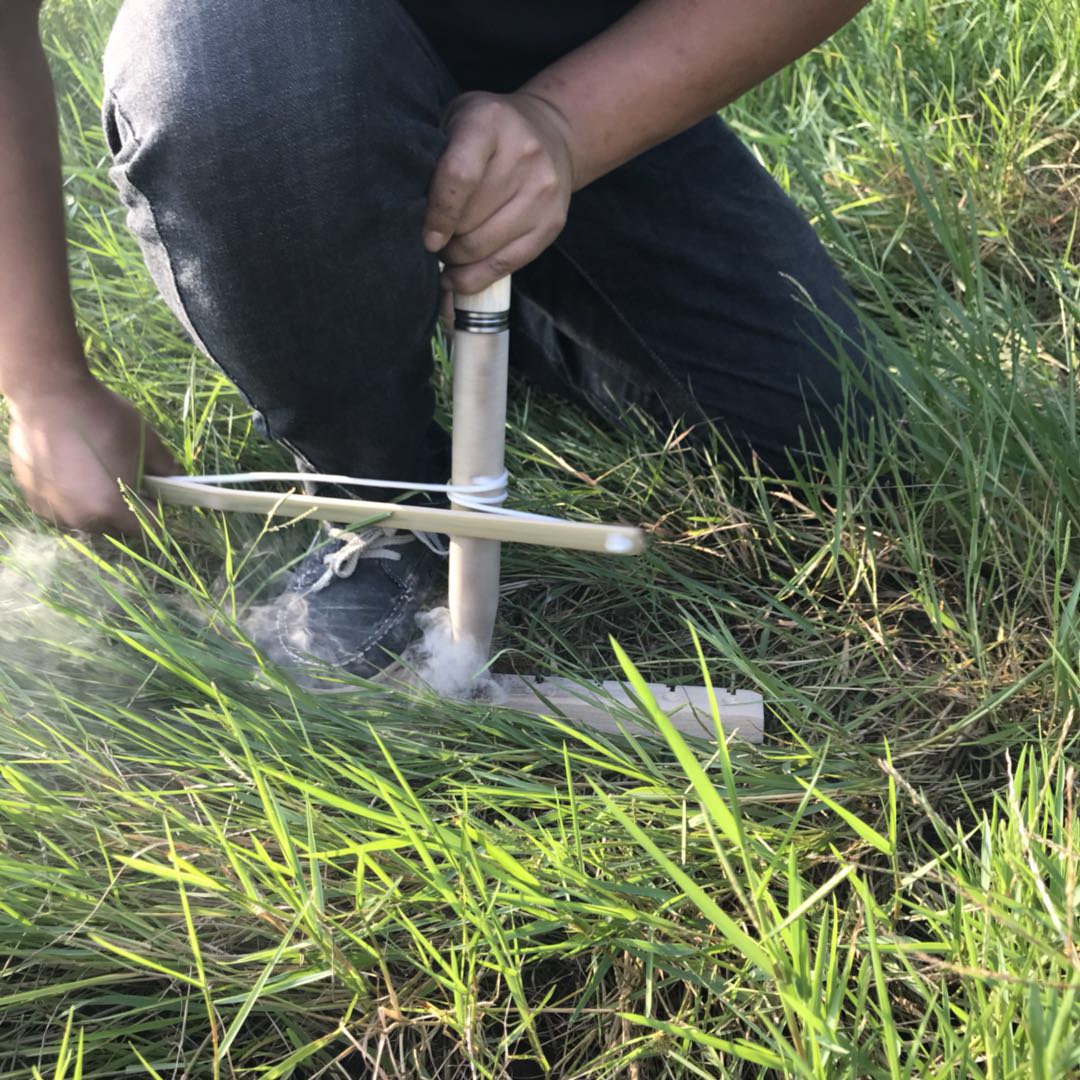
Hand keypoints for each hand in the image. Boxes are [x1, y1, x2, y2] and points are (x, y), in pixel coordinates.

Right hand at [7, 375, 176, 532]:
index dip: (156, 509)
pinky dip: (71, 496)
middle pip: (116, 525)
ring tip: (95, 473)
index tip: (155, 494)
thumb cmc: (104, 419)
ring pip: (87, 518)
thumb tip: (175, 481)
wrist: (49, 396)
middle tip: (125, 478)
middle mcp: (81, 517)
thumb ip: (166, 469)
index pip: (147, 525)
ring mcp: (55, 510)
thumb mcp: (147, 441)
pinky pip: (62, 507)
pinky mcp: (35, 499)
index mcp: (112, 507)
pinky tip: (71, 470)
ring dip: (96, 504)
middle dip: (126, 507)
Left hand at [423, 91, 576, 294]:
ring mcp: (542, 192)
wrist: (554, 134)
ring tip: (447, 251)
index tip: (426, 237)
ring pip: (485, 247)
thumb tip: (409, 214)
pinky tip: (457, 276)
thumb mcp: (457, 122)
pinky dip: (476, 277)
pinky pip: (507, 263)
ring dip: (458, 258)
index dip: (438, 215)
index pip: (459, 177)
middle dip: (445, 238)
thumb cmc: (490, 132)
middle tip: (433, 240)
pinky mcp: (552, 223)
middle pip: (470, 220)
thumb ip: (435, 157)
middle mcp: (523, 155)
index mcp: (490, 123)